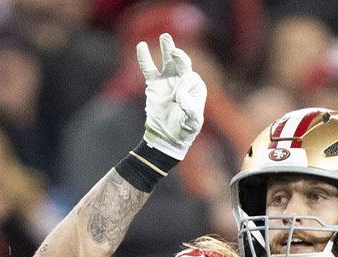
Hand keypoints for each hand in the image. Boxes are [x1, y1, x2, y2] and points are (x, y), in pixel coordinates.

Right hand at [136, 33, 206, 159]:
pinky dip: (145, 58)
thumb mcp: (192, 123)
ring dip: (167, 49)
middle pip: (183, 63)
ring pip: (168, 61)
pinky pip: (149, 69)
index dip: (182, 85)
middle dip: (179, 56)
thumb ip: (190, 110)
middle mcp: (183, 81)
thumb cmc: (184, 131)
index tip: (176, 99)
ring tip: (165, 37)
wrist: (168, 138)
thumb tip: (179, 95)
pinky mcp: (154, 84)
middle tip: (174, 51)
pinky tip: (141, 46)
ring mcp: (168, 80)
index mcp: (196, 88)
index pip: (190, 77)